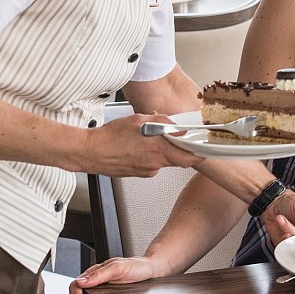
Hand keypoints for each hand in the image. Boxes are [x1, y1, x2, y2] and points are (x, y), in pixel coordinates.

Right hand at [86, 114, 201, 176]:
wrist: (91, 152)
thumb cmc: (110, 137)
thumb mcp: (138, 120)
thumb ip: (160, 121)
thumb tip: (173, 123)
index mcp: (157, 150)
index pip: (188, 157)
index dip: (199, 154)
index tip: (203, 148)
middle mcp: (154, 164)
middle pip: (178, 160)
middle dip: (180, 149)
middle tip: (178, 139)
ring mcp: (146, 171)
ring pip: (164, 161)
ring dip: (163, 151)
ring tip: (149, 139)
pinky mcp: (138, 174)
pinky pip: (152, 164)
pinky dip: (150, 155)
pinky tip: (138, 146)